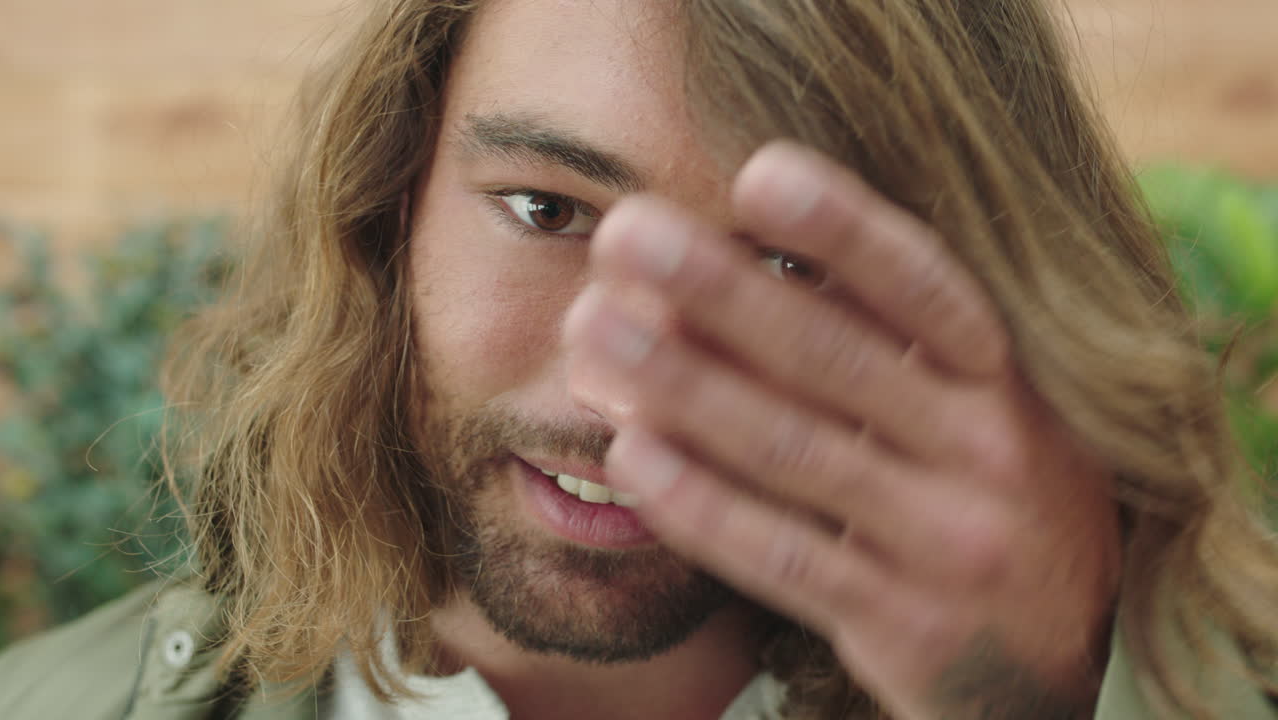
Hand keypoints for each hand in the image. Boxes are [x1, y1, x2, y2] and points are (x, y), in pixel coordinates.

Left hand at [564, 142, 1122, 718]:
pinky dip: (700, 503)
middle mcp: (990, 452)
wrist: (1060, 651)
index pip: (926, 287)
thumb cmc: (980, 489)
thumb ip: (875, 339)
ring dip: (683, 386)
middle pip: (837, 359)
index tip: (757, 173)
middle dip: (722, 290)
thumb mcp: (970, 403)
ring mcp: (948, 542)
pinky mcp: (903, 622)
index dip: (846, 228)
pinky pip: (784, 556)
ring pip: (795, 453)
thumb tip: (734, 266)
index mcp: (1006, 378)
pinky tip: (631, 454)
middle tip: (626, 232)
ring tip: (593, 332)